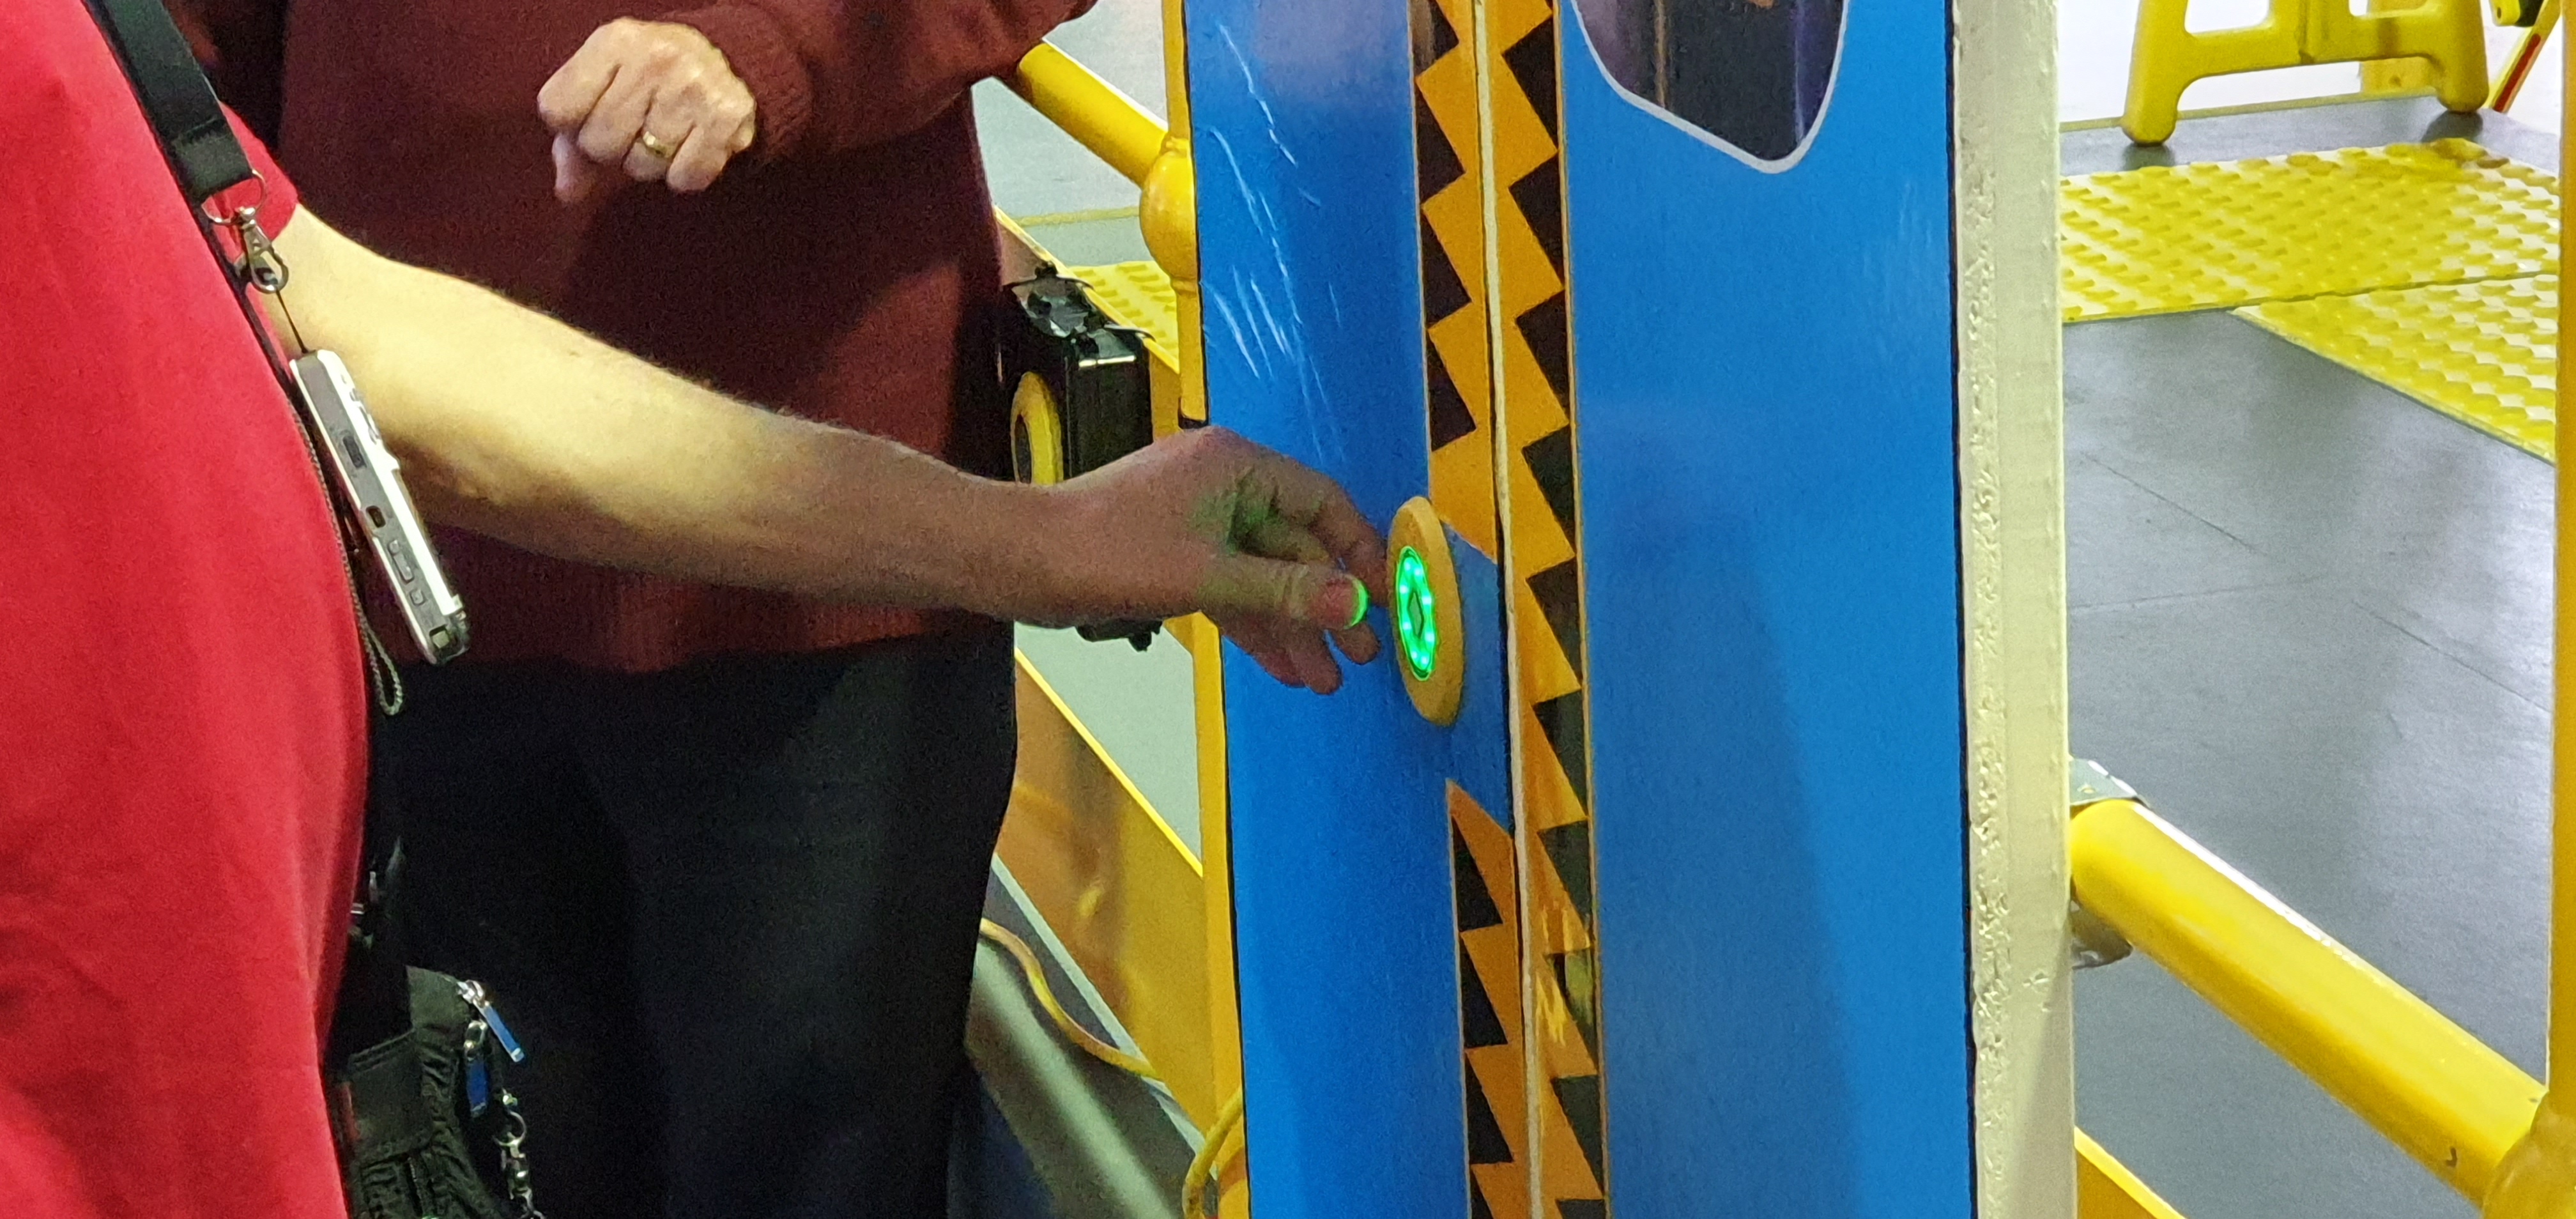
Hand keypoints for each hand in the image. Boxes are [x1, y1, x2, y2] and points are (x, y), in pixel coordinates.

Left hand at [537, 19, 756, 202]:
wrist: (728, 58)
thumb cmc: (649, 78)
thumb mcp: (603, 86)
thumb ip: (572, 139)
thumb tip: (568, 193)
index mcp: (614, 42)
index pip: (557, 108)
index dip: (571, 124)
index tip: (592, 112)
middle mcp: (653, 59)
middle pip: (599, 143)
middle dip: (612, 148)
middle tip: (635, 128)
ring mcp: (692, 88)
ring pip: (642, 166)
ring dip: (649, 163)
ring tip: (666, 133)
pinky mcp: (726, 119)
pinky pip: (684, 178)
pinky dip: (684, 175)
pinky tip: (692, 147)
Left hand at [1046, 429, 1388, 693]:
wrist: (1020, 561)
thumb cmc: (1104, 551)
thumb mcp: (1207, 575)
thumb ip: (1285, 590)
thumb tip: (1353, 603)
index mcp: (1236, 464)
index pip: (1323, 503)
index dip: (1360, 553)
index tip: (1386, 600)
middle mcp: (1223, 483)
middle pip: (1296, 545)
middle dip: (1327, 604)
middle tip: (1362, 653)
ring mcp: (1199, 519)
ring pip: (1264, 574)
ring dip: (1293, 626)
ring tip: (1326, 678)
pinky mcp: (1176, 553)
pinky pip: (1232, 587)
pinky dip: (1255, 623)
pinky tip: (1284, 665)